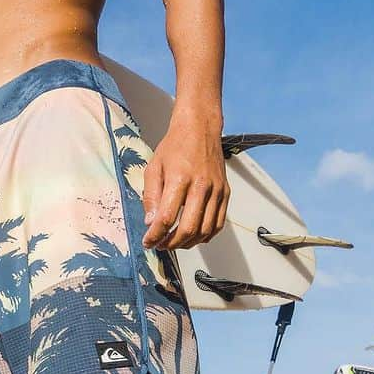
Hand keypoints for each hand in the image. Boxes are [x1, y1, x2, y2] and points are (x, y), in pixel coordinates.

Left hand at [142, 115, 228, 249]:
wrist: (200, 129)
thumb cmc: (175, 146)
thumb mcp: (154, 168)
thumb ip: (151, 197)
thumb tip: (150, 222)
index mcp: (180, 179)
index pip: (167, 217)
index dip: (155, 235)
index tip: (148, 242)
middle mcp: (201, 186)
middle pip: (189, 228)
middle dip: (171, 243)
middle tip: (160, 245)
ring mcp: (216, 191)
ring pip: (205, 230)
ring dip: (188, 243)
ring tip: (174, 242)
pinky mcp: (225, 193)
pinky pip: (218, 223)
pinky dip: (206, 236)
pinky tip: (193, 236)